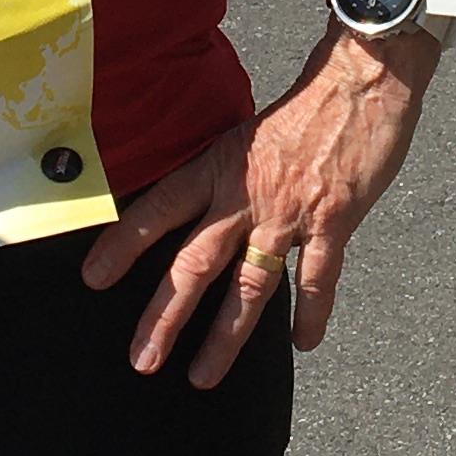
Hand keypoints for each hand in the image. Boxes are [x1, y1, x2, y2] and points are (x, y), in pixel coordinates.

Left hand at [79, 24, 435, 383]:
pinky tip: (304, 343)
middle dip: (165, 316)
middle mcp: (245, 194)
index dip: (123, 245)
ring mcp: (289, 212)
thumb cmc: (306, 106)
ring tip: (204, 375)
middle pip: (195, 263)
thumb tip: (201, 209)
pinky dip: (311, 313)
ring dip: (225, 336)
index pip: (158, 210)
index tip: (92, 278)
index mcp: (218, 168)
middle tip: (142, 359)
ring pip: (250, 286)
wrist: (362, 79)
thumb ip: (225, 176)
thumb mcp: (246, 135)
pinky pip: (317, 278)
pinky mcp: (333, 220)